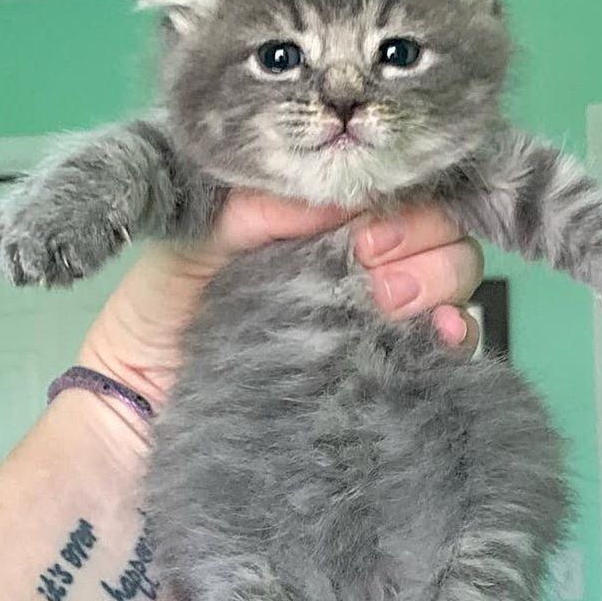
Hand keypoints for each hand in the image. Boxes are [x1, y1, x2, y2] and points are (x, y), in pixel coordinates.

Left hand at [77, 192, 483, 411]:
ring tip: (387, 302)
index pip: (382, 187)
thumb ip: (251, 207)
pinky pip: (454, 340)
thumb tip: (328, 193)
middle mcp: (357, 261)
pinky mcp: (393, 369)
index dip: (389, 195)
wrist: (141, 413)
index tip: (360, 225)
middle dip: (418, 236)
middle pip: (431, 225)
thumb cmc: (156, 316)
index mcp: (313, 221)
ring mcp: (379, 315)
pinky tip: (440, 335)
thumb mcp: (192, 244)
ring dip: (437, 277)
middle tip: (370, 262)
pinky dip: (460, 330)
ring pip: (452, 272)